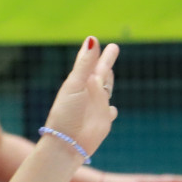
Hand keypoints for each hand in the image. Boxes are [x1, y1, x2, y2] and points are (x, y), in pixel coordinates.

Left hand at [42, 37, 118, 159]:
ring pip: (106, 89)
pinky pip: (110, 112)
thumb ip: (85, 64)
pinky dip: (111, 109)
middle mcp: (89, 92)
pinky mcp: (104, 120)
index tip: (93, 39)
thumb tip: (92, 39)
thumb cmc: (67, 113)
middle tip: (113, 47)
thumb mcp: (75, 86)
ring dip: (109, 80)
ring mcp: (97, 106)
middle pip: (101, 72)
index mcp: (79, 82)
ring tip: (108, 70)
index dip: (91, 51)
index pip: (86, 62)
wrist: (67, 143)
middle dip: (106, 60)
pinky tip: (111, 109)